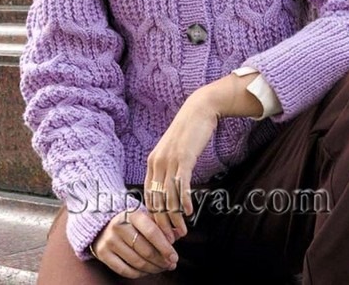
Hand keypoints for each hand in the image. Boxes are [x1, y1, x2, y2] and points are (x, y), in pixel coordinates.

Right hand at [91, 208, 178, 278]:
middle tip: (171, 264)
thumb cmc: (130, 221)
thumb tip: (180, 233)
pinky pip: (125, 270)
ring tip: (161, 267)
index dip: (165, 247)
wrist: (102, 224)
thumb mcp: (144, 217)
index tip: (174, 257)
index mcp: (132, 214)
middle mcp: (119, 226)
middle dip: (161, 260)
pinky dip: (139, 274)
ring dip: (153, 268)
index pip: (152, 232)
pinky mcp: (103, 253)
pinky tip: (147, 270)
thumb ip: (161, 225)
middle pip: (145, 250)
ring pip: (137, 262)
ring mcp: (110, 240)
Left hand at [144, 90, 219, 239]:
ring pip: (168, 196)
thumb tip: (171, 186)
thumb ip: (169, 166)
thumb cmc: (188, 131)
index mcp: (152, 162)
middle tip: (170, 239)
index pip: (148, 195)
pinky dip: (184, 201)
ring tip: (182, 231)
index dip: (153, 215)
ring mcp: (170, 160)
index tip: (160, 230)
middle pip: (156, 199)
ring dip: (175, 217)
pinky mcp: (184, 158)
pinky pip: (181, 185)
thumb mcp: (173, 150)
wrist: (199, 110)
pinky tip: (189, 212)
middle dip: (162, 222)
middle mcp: (157, 162)